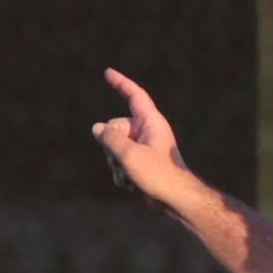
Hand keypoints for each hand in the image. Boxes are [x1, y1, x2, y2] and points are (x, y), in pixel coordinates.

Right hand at [91, 68, 189, 198]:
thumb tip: (97, 128)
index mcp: (150, 122)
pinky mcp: (141, 163)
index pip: (134, 95)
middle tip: (122, 161)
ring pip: (115, 148)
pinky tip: (132, 186)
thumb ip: (110, 139)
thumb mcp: (129, 154)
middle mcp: (147, 131)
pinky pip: (121, 163)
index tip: (107, 72)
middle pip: (115, 128)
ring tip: (131, 176)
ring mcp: (143, 148)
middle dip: (111, 146)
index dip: (121, 83)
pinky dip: (122, 174)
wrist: (176, 200)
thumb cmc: (159, 175)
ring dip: (116, 164)